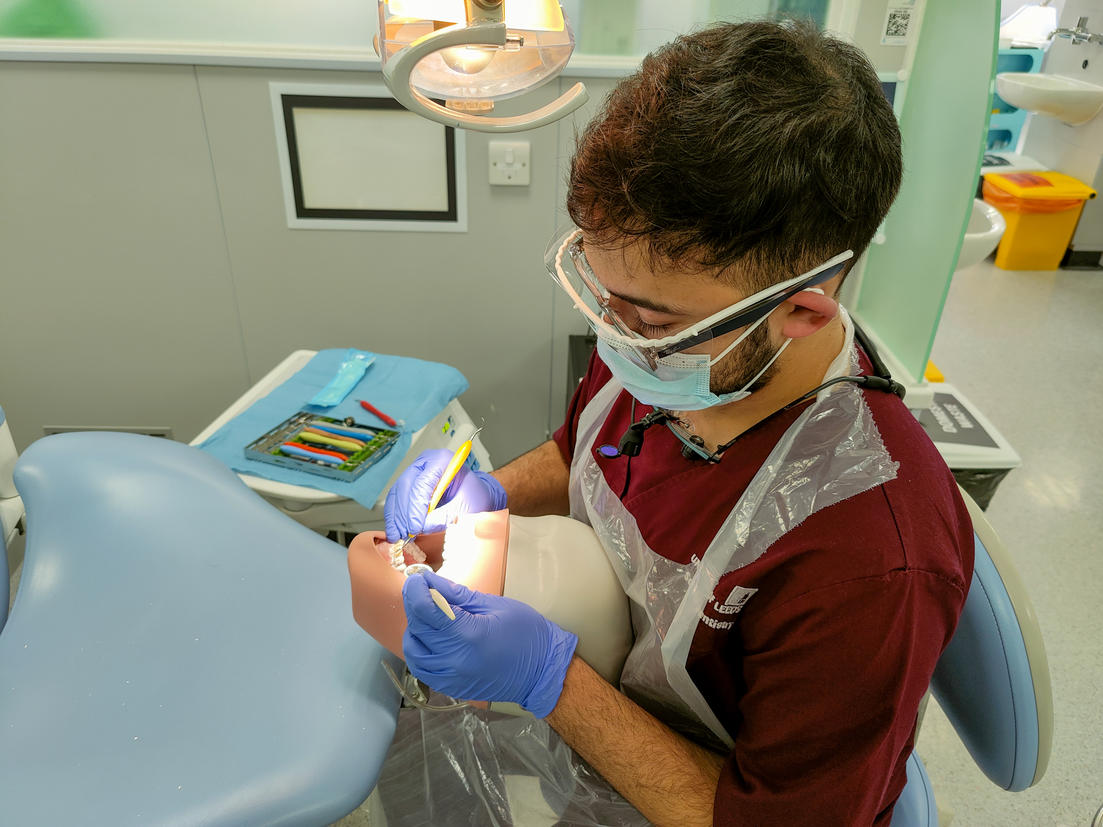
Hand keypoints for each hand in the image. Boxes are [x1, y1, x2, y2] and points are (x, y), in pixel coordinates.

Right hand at [384, 449, 506, 541]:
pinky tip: (395, 530)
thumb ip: (445, 516)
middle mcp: (425, 462)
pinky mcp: (409, 482)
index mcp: (443, 460)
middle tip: (405, 533)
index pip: (423, 483)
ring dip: (396, 516)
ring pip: (397, 492)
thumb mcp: (465, 508)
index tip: (415, 527)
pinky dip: (394, 515)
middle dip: (403, 513)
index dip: (416, 507)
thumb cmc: (473, 496)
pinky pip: (396, 498)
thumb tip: (423, 526)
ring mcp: (415, 471)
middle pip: (406, 486)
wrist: (474, 494)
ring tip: (397, 536)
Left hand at [402, 571, 577, 717]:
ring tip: (429, 617)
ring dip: (415, 630)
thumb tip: (430, 581)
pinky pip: (423, 669)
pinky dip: (421, 651)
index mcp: (468, 635)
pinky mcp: (451, 688)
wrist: (541, 672)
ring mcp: (451, 678)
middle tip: (424, 592)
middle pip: (416, 628)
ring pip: (413, 652)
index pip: (424, 609)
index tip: (417, 579)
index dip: (415, 590)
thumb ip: (457, 595)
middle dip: (415, 605)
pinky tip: (433, 639)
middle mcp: (454, 660)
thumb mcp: (494, 605)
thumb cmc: (525, 633)